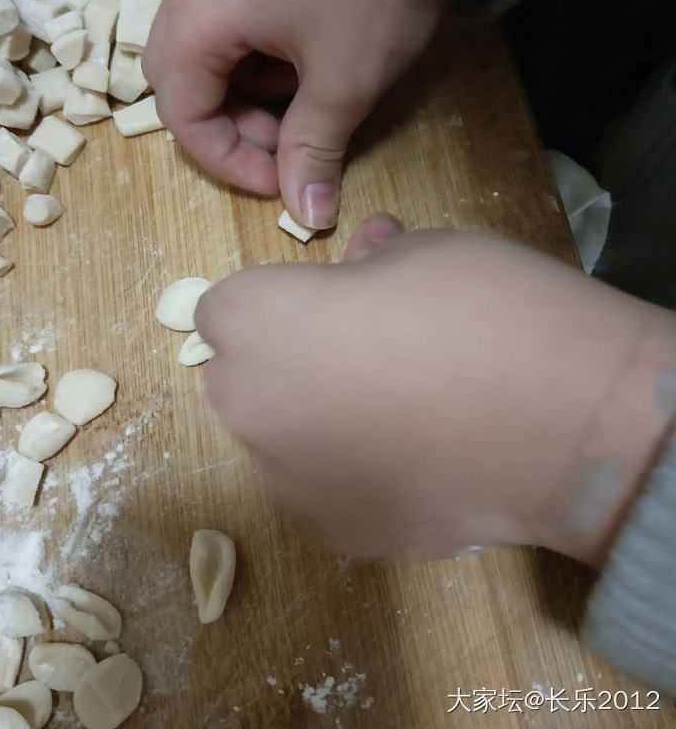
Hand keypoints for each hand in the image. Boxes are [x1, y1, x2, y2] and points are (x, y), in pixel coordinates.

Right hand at [143, 0, 488, 228]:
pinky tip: (304, 57)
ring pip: (204, 51)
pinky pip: (225, 18)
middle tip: (287, 143)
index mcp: (199, 14)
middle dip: (230, 126)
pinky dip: (254, 55)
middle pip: (181, 81)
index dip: (227, 162)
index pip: (182, 114)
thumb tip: (309, 217)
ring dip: (245, 92)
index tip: (279, 181)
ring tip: (307, 98)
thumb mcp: (345, 81)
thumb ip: (313, 151)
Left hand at [195, 216, 675, 563]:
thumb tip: (367, 256)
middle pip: (242, 380)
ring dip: (319, 422)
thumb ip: (370, 261)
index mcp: (255, 322)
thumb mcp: (423, 251)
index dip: (275, 302)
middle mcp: (248, 407)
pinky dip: (360, 475)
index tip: (320, 304)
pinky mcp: (342, 533)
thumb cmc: (481, 308)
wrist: (561, 420)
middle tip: (361, 354)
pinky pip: (333, 490)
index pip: (223, 309)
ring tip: (401, 412)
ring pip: (285, 441)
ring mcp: (291, 481)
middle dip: (285, 363)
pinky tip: (421, 461)